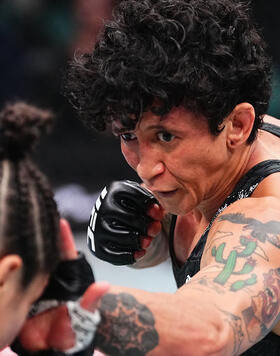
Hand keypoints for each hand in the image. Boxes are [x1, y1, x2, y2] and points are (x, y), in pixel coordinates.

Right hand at [12, 219, 107, 354]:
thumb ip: (91, 300)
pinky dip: (11, 271)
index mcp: (67, 279)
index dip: (64, 239)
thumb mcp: (85, 315)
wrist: (57, 348)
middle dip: (41, 237)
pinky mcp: (21, 298)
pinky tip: (7, 259)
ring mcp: (35, 287)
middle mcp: (51, 280)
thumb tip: (104, 286)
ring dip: (25, 251)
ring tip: (19, 231)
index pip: (66, 255)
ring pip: (29, 265)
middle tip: (34, 219)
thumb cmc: (76, 328)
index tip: (61, 221)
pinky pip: (15, 283)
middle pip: (45, 255)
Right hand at [87, 180, 163, 264]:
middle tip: (155, 229)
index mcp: (115, 190)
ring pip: (122, 236)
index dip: (150, 207)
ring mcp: (97, 227)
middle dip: (146, 225)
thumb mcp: (142, 199)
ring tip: (148, 241)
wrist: (110, 219)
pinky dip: (130, 255)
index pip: (135, 197)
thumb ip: (153, 204)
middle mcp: (102, 207)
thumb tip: (158, 214)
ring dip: (139, 241)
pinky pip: (114, 254)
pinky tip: (141, 252)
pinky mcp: (97, 246)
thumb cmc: (131, 206)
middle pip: (129, 218)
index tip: (158, 214)